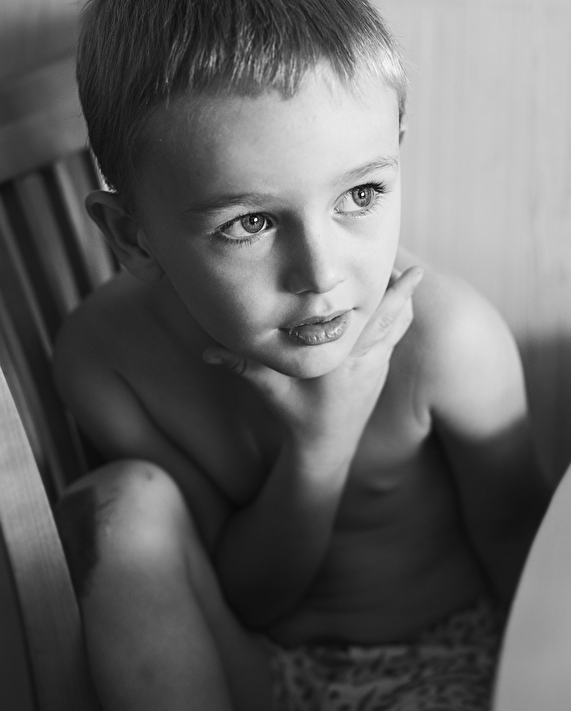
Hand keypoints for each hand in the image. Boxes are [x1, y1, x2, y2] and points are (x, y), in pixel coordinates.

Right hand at [203, 266, 422, 463]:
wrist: (327, 446)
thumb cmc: (298, 417)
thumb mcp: (270, 391)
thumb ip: (243, 367)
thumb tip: (207, 351)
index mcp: (343, 362)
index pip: (373, 322)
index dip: (393, 295)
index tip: (406, 268)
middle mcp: (366, 361)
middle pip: (396, 319)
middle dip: (405, 291)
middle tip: (408, 263)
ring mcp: (377, 366)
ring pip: (400, 326)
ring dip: (403, 301)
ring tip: (398, 274)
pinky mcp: (379, 369)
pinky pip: (396, 336)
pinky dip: (398, 315)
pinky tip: (389, 300)